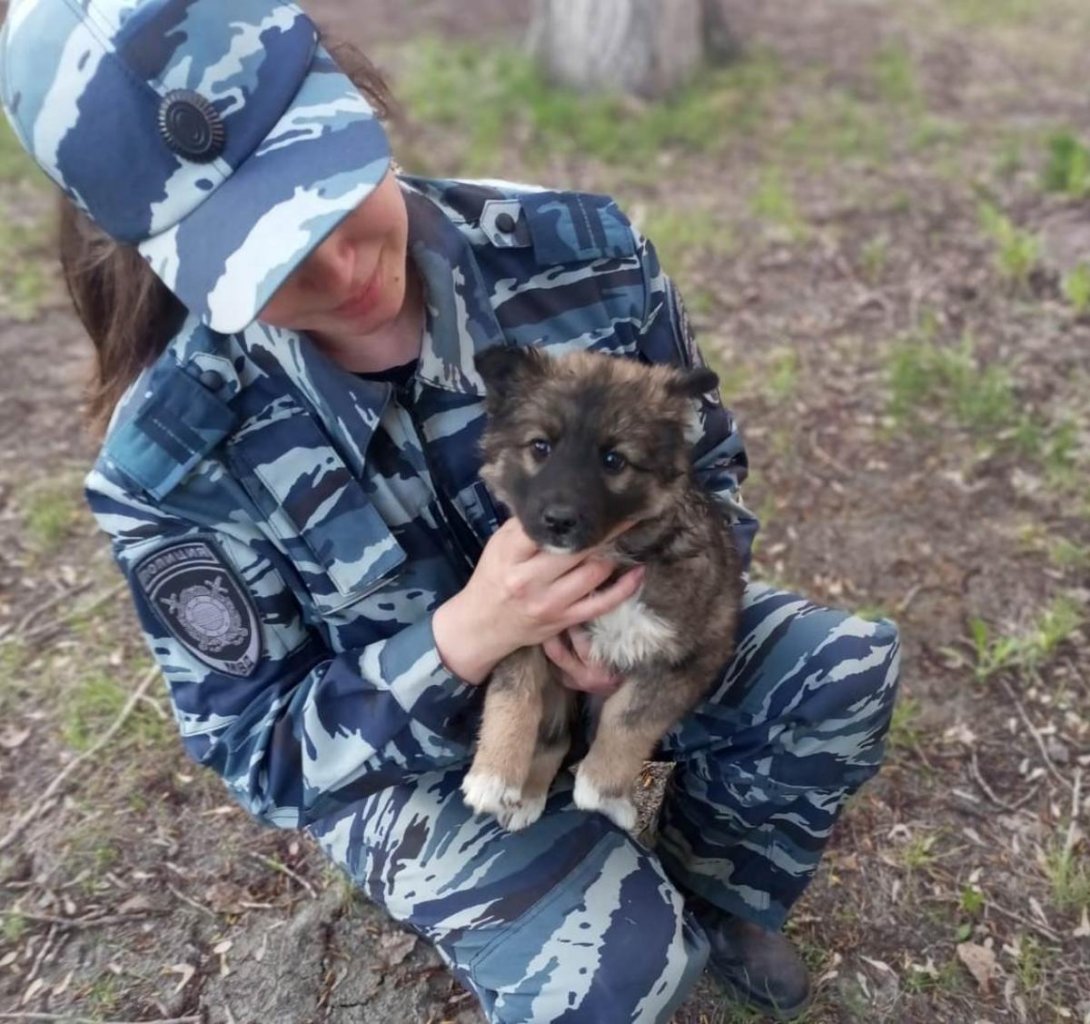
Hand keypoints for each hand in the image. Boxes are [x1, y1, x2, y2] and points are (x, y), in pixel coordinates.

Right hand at [433, 518, 642, 684]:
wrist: (482, 625)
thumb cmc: (492, 579)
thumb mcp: (498, 546)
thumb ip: (525, 526)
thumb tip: (558, 502)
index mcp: (511, 555)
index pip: (546, 528)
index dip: (574, 513)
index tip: (595, 499)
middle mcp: (530, 580)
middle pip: (578, 548)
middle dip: (604, 530)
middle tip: (622, 515)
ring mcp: (550, 602)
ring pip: (595, 572)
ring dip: (613, 554)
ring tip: (621, 540)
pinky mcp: (565, 620)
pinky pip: (604, 603)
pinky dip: (626, 587)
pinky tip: (638, 572)